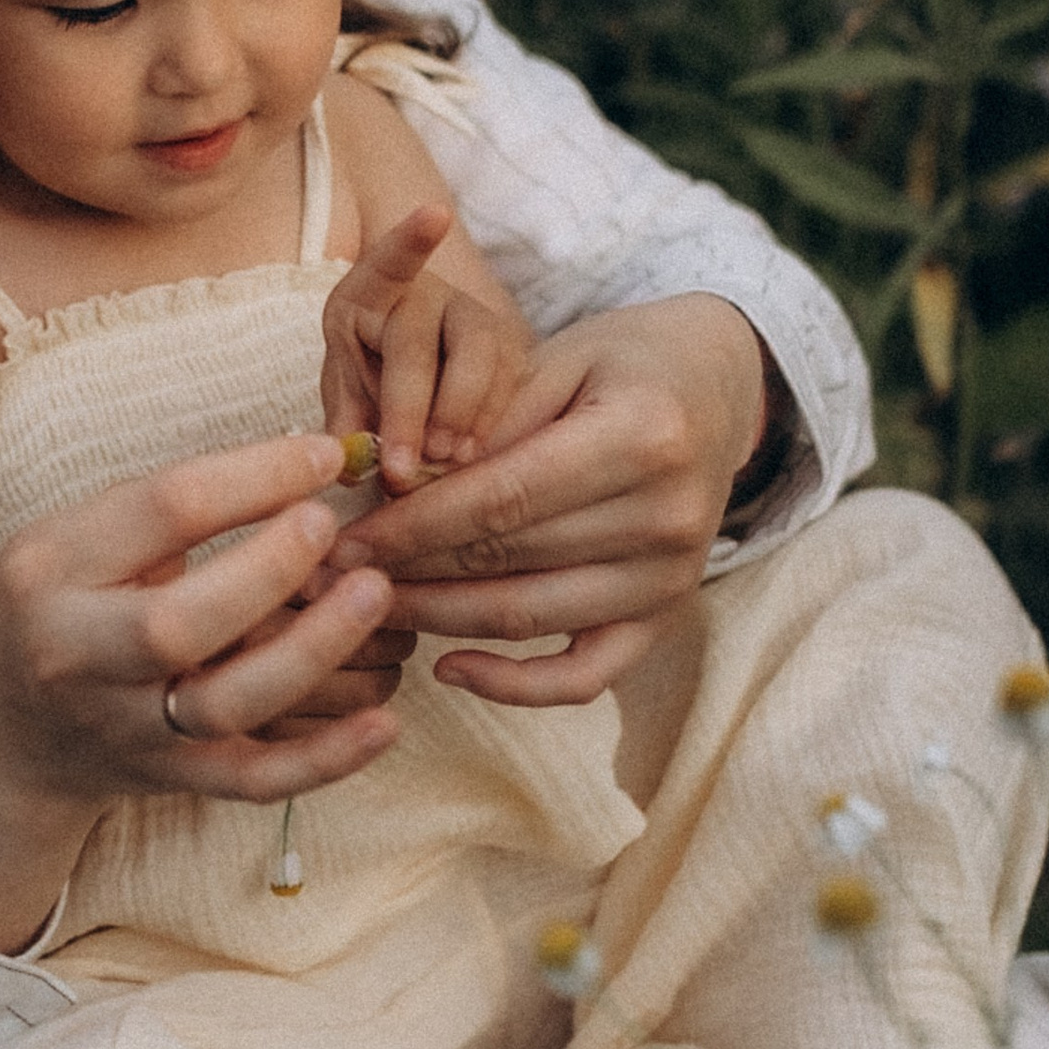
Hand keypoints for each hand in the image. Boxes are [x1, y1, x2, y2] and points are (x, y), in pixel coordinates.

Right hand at [0, 430, 400, 949]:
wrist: (13, 736)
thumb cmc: (64, 606)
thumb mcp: (75, 539)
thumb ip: (166, 508)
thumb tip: (304, 461)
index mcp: (52, 572)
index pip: (160, 511)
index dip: (255, 476)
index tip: (326, 455)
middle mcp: (78, 656)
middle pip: (178, 625)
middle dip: (268, 570)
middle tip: (333, 525)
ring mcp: (127, 727)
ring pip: (223, 706)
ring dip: (310, 652)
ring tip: (374, 595)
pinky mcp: (173, 778)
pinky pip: (254, 780)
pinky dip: (323, 760)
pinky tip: (384, 725)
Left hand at [320, 200, 532, 489]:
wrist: (403, 366)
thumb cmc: (365, 370)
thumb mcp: (343, 388)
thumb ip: (344, 419)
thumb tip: (346, 460)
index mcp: (373, 290)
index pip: (391, 260)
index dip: (413, 238)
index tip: (436, 215)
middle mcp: (428, 292)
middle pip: (427, 338)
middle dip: (416, 407)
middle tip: (407, 465)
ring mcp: (473, 313)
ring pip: (482, 353)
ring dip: (463, 413)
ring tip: (444, 461)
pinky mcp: (507, 344)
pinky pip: (510, 377)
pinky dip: (491, 419)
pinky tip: (472, 451)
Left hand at [329, 294, 770, 706]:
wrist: (715, 390)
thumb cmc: (621, 365)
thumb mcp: (556, 362)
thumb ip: (485, 425)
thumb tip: (395, 491)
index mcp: (644, 435)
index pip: (503, 496)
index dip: (415, 525)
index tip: (345, 536)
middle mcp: (669, 516)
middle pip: (510, 559)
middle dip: (410, 569)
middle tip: (333, 576)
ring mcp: (673, 577)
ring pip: (530, 618)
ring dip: (439, 620)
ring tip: (367, 608)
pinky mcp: (666, 617)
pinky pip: (584, 675)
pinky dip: (516, 686)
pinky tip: (449, 668)